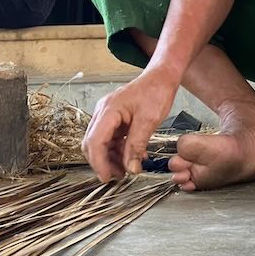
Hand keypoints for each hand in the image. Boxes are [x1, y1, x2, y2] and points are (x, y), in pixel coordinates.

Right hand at [81, 67, 178, 181]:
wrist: (162, 77)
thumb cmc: (156, 91)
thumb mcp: (149, 120)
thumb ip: (137, 145)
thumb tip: (130, 169)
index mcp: (108, 111)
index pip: (94, 141)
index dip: (98, 163)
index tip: (107, 178)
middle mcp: (103, 113)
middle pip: (92, 144)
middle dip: (102, 162)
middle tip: (118, 177)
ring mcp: (108, 115)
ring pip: (101, 143)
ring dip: (111, 158)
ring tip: (127, 169)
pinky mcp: (115, 119)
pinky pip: (111, 139)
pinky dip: (118, 150)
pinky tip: (131, 157)